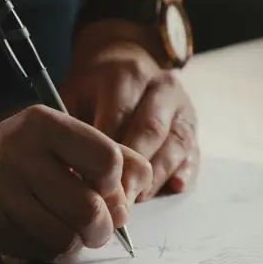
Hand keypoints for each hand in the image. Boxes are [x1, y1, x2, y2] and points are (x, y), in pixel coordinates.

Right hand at [0, 105, 152, 260]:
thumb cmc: (22, 156)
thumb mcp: (62, 139)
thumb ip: (110, 155)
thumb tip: (140, 187)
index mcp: (43, 124)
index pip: (107, 160)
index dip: (115, 184)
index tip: (103, 188)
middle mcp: (19, 153)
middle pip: (90, 209)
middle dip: (102, 227)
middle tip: (97, 226)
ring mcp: (0, 191)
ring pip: (65, 238)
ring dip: (74, 242)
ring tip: (66, 229)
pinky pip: (39, 252)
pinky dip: (47, 251)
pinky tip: (36, 233)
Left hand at [63, 38, 198, 200]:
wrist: (124, 63)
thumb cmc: (93, 88)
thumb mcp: (74, 93)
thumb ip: (72, 125)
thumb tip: (69, 169)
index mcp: (128, 75)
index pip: (119, 115)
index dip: (107, 152)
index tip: (92, 181)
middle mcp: (161, 87)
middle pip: (151, 130)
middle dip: (133, 169)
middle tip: (116, 200)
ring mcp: (181, 107)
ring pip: (175, 143)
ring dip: (156, 176)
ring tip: (136, 199)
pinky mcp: (193, 126)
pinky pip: (193, 152)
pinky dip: (185, 172)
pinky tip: (174, 187)